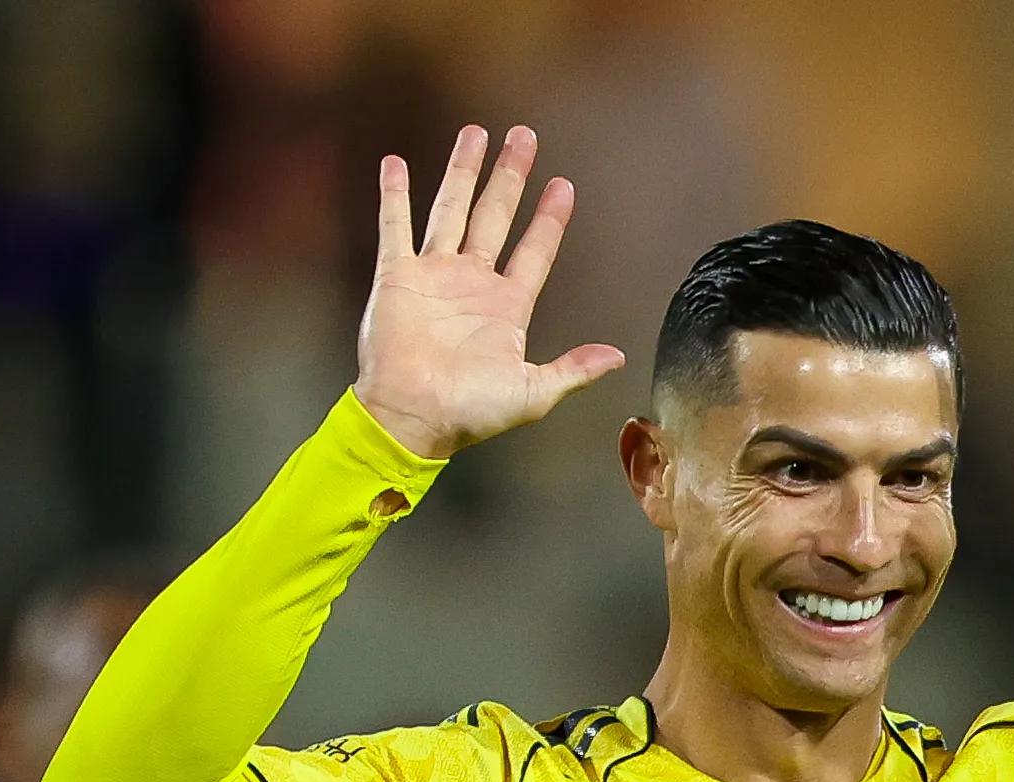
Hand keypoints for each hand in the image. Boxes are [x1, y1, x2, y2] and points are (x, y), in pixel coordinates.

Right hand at [355, 124, 625, 459]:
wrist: (414, 417)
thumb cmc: (472, 411)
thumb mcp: (534, 393)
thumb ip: (574, 369)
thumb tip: (618, 356)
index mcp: (507, 307)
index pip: (534, 251)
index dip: (549, 219)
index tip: (563, 185)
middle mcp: (472, 282)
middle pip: (496, 215)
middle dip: (510, 176)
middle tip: (524, 136)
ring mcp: (434, 275)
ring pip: (452, 209)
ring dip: (463, 171)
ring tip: (476, 133)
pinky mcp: (397, 277)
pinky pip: (396, 227)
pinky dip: (395, 195)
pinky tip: (397, 164)